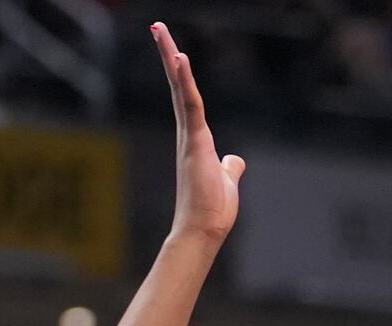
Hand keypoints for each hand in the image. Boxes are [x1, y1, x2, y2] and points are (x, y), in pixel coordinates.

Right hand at [152, 22, 243, 244]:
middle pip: (177, 86)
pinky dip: (184, 81)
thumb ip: (229, 166)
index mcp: (196, 139)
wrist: (204, 231)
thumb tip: (234, 160)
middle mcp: (188, 133)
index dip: (180, 74)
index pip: (187, 98)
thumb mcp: (227, 180)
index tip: (173, 50)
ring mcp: (189, 137)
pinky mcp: (195, 142)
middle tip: (157, 28)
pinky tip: (179, 58)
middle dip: (168, 55)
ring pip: (180, 89)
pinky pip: (190, 105)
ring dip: (171, 59)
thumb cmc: (212, 210)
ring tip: (160, 32)